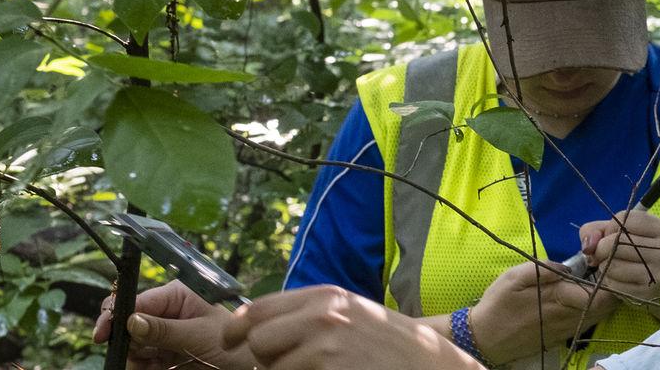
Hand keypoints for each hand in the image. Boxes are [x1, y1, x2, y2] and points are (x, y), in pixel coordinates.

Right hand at [92, 280, 253, 369]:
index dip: (116, 315)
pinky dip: (143, 367)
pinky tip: (155, 369)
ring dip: (135, 358)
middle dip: (128, 341)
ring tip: (154, 366)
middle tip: (136, 357)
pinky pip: (143, 361)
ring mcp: (165, 333)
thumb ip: (163, 329)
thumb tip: (131, 321)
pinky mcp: (166, 353)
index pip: (138, 300)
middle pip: (130, 324)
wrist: (252, 364)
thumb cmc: (236, 341)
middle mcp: (168, 311)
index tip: (103, 333)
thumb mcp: (199, 335)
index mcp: (178, 294)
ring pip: (133, 345)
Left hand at [219, 285, 481, 369]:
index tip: (228, 341)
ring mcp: (325, 345)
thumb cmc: (392, 347)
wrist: (431, 366)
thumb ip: (308, 315)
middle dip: (267, 361)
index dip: (236, 328)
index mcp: (325, 297)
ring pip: (273, 368)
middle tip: (295, 366)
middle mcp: (321, 315)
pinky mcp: (328, 369)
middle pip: (258, 342)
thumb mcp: (351, 316)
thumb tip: (255, 327)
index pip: (257, 308)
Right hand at [470, 261, 618, 363]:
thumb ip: (544, 268)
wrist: (486, 339)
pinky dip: (593, 308)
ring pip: (600, 315)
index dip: (610, 278)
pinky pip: (588, 321)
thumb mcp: (514, 278)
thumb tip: (569, 265)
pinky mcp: (564, 336)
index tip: (604, 263)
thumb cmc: (498, 305)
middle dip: (611, 287)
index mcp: (561, 301)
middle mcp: (570, 318)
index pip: (603, 295)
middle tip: (602, 269)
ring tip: (593, 280)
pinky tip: (582, 296)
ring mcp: (569, 330)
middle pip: (608, 306)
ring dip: (603, 298)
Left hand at [579, 209, 659, 303]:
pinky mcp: (647, 292)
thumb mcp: (618, 233)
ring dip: (603, 266)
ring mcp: (657, 273)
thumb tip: (588, 245)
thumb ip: (595, 230)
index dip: (609, 227)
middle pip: (617, 241)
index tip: (611, 236)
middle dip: (601, 248)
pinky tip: (617, 279)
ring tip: (611, 266)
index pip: (624, 219)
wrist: (658, 281)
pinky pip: (615, 284)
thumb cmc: (634, 252)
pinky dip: (609, 281)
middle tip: (601, 254)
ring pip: (613, 265)